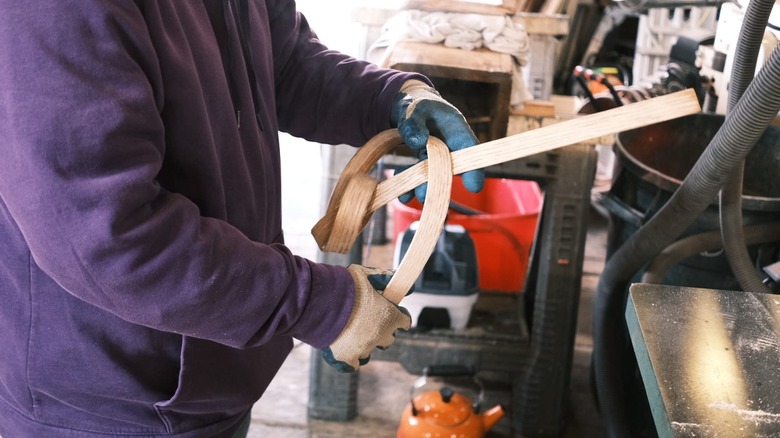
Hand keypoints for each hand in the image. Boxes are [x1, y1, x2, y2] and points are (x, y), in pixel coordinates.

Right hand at [321, 265, 411, 371]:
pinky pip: (354, 364)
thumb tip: (407, 286)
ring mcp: (364, 348)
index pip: (404, 321)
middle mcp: (380, 335)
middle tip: (369, 320)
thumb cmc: (345, 285)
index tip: (391, 312)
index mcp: (390, 317)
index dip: (397, 316)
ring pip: (370, 350)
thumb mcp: (367, 275)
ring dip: (365, 342)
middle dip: (382, 330)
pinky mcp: (347, 358)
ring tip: (352, 332)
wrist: (321, 299)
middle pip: (389, 338)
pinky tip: (345, 348)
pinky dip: (351, 358)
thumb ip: (386, 280)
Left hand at [391, 80, 484, 202]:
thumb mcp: (414, 108)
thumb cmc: (417, 103)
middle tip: (426, 196)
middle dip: (439, 182)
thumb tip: (417, 141)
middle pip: (450, 166)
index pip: (469, 149)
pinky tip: (402, 193)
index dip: (474, 168)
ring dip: (422, 185)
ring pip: (433, 172)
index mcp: (456, 128)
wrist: (408, 104)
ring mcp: (437, 152)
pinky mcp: (424, 158)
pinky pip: (419, 172)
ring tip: (409, 197)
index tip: (474, 186)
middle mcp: (449, 143)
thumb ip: (414, 122)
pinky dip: (409, 181)